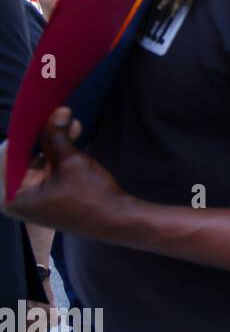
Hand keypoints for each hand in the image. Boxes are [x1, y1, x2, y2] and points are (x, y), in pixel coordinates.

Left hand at [0, 108, 127, 239]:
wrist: (116, 221)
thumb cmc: (91, 197)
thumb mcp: (71, 161)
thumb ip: (57, 135)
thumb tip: (58, 111)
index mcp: (11, 195)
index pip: (4, 156)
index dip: (22, 133)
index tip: (37, 114)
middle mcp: (14, 198)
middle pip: (17, 157)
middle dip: (38, 135)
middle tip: (53, 115)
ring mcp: (29, 198)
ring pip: (31, 160)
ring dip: (49, 142)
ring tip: (69, 124)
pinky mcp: (43, 196)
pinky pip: (42, 169)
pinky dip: (53, 155)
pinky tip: (70, 138)